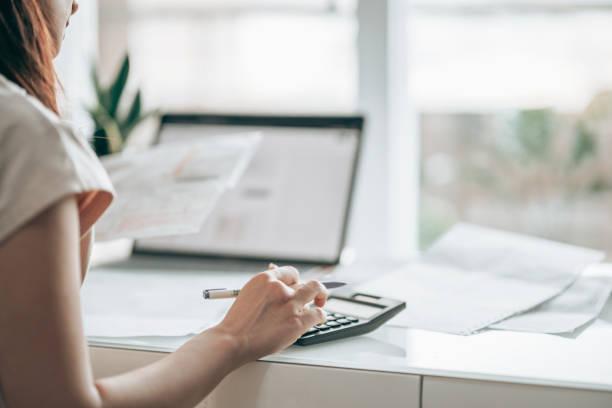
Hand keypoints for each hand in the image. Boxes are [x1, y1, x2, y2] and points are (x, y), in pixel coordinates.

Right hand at [213, 266, 328, 364]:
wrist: (233, 340)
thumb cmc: (238, 321)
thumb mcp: (248, 294)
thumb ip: (265, 286)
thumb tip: (275, 272)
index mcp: (266, 279)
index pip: (291, 273)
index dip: (296, 280)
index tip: (298, 286)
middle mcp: (280, 288)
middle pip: (305, 281)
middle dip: (310, 288)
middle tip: (313, 294)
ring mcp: (290, 304)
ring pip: (316, 291)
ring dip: (320, 297)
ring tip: (320, 302)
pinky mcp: (297, 322)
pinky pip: (318, 313)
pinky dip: (321, 315)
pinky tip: (318, 319)